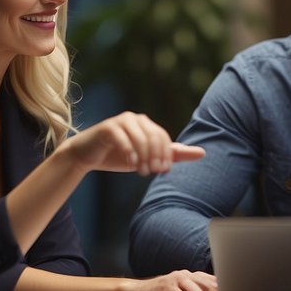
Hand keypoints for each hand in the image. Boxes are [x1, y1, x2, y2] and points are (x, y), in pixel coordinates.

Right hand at [62, 112, 204, 175]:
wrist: (88, 156)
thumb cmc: (119, 156)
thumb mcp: (148, 158)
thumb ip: (173, 155)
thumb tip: (203, 153)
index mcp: (147, 124)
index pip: (163, 137)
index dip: (166, 155)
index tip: (163, 171)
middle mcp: (135, 119)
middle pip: (154, 137)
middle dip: (157, 156)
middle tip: (154, 172)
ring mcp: (120, 121)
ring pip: (140, 138)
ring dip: (144, 157)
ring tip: (142, 171)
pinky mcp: (107, 127)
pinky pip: (123, 138)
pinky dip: (130, 152)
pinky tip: (131, 164)